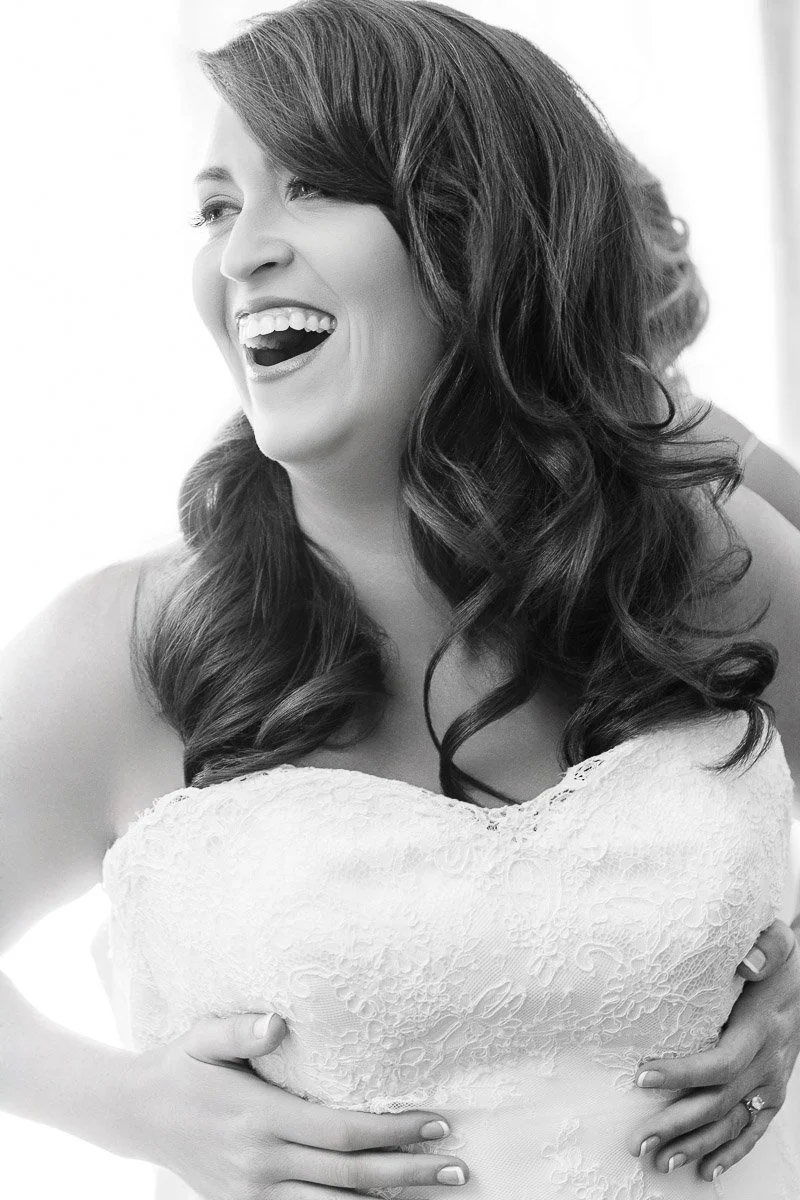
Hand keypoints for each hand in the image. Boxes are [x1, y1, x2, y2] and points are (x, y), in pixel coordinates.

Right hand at [118, 1010, 469, 1198]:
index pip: (342, 1133)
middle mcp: (261, 1163)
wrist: (137, 1115)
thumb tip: (275, 1024)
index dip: (393, 1132)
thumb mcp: (202, 1037)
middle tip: (457, 1169)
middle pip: (350, 1177)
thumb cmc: (181, 1066)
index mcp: (259, 1118)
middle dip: (409, 1174)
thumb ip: (239, 1030)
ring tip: (436, 1195)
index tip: (436, 1124)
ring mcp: (253, 1194)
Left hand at [628, 918, 799, 1181]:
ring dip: (696, 1146)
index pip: (720, 1062)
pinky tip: (706, 1170)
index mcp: (762, 1030)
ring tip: (660, 1161)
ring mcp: (772, 1083)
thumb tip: (748, 962)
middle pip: (719, 1103)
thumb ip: (766, 946)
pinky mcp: (773, 1093)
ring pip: (732, 1124)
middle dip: (677, 1124)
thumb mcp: (778, 941)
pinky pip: (754, 1132)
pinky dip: (731, 1154)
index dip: (682, 1074)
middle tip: (639, 1140)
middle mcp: (769, 1064)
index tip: (642, 1076)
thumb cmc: (780, 958)